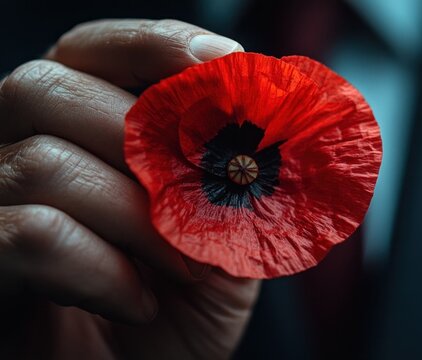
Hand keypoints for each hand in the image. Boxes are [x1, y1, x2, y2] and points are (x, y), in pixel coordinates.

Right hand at [0, 19, 257, 358]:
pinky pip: (29, 236)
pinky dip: (103, 271)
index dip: (154, 44)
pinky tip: (138, 302)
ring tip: (187, 269)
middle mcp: (14, 151)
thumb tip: (270, 105)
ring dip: (140, 221)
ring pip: (42, 165)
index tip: (226, 63)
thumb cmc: (184, 307)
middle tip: (206, 198)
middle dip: (144, 142)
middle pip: (45, 88)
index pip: (92, 50)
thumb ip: (240, 171)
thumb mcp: (229, 232)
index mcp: (77, 128)